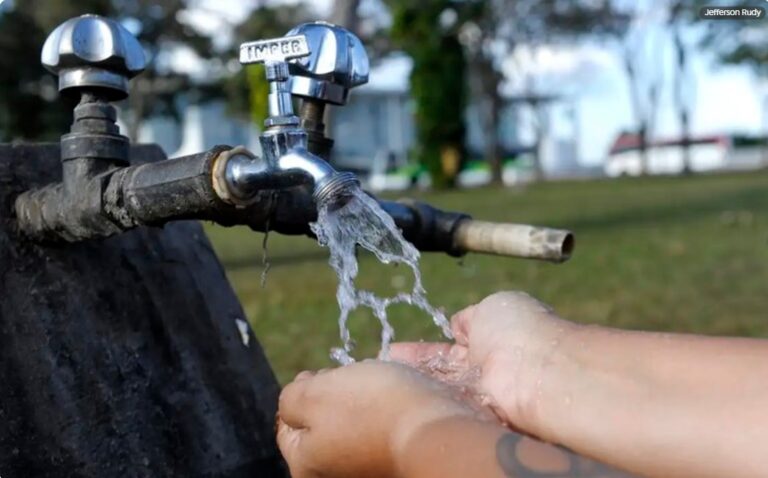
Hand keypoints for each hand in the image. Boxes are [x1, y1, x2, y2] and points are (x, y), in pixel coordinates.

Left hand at [276, 360, 474, 477]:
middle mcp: (334, 476)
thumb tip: (294, 401)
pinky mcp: (394, 463)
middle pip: (322, 423)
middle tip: (353, 381)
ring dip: (362, 401)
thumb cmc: (372, 409)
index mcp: (306, 466)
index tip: (323, 374)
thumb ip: (290, 398)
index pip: (288, 423)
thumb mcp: (314, 393)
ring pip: (353, 424)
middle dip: (334, 394)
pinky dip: (386, 413)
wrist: (438, 431)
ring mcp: (366, 471)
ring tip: (380, 388)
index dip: (304, 389)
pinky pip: (381, 431)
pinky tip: (397, 401)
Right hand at [391, 291, 575, 429]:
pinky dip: (423, 398)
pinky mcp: (475, 415)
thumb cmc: (519, 330)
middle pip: (441, 370)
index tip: (397, 349)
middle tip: (385, 364)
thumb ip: (470, 317)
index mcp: (492, 338)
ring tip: (382, 378)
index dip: (425, 349)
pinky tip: (397, 394)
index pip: (451, 345)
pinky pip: (443, 405)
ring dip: (414, 382)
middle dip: (414, 366)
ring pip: (440, 387)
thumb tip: (457, 324)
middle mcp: (485, 369)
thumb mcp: (492, 307)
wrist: (537, 371)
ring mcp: (479, 393)